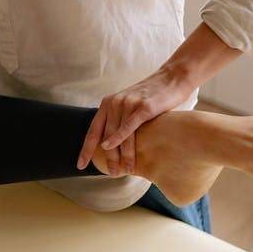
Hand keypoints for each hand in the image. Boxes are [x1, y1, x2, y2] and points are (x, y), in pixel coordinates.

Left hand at [77, 68, 193, 175]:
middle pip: (104, 135)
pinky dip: (119, 137)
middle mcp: (114, 102)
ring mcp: (128, 103)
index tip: (80, 165)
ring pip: (118, 133)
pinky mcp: (144, 106)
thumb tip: (113, 145)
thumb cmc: (152, 96)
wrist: (172, 78)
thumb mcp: (129, 106)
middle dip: (106, 157)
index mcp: (108, 103)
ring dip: (119, 154)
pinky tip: (112, 147)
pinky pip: (129, 125)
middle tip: (110, 173)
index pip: (93, 130)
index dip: (86, 149)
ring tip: (122, 170)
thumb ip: (119, 120)